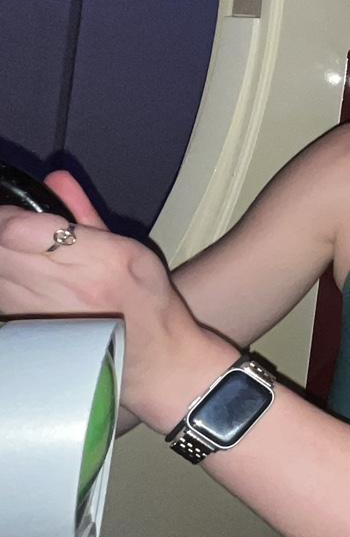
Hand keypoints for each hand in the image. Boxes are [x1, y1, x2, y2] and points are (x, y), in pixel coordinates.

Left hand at [0, 169, 226, 429]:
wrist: (149, 358)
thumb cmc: (145, 302)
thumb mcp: (130, 249)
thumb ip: (86, 213)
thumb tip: (56, 178)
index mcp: (94, 261)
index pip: (17, 229)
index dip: (9, 215)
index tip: (15, 212)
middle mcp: (59, 288)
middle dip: (4, 232)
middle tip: (23, 232)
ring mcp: (34, 312)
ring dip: (3, 255)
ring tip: (29, 257)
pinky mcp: (19, 329)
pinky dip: (4, 278)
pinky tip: (25, 280)